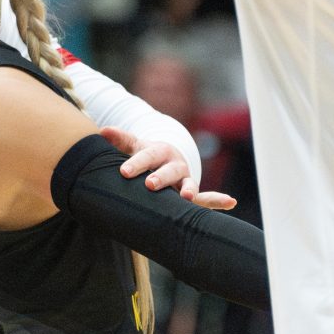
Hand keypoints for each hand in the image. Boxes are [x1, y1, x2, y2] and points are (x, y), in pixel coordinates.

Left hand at [100, 125, 236, 210]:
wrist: (165, 159)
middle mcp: (175, 164)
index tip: (123, 171)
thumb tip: (102, 131)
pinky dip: (219, 200)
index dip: (137, 163)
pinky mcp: (192, 194)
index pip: (148, 155)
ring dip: (189, 190)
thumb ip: (121, 140)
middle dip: (161, 177)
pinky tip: (230, 202)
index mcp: (159, 151)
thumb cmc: (145, 155)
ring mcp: (185, 179)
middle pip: (169, 171)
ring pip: (189, 185)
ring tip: (186, 197)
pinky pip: (206, 199)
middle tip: (150, 185)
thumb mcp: (134, 146)